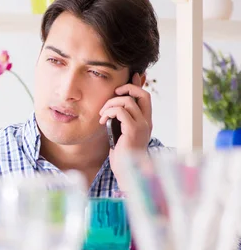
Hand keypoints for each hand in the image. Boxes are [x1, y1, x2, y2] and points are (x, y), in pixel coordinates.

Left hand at [99, 73, 151, 191]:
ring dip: (111, 104)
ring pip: (127, 101)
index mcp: (145, 121)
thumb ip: (120, 120)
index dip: (137, 85)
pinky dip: (109, 112)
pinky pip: (121, 111)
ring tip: (103, 114)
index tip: (130, 78)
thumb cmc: (122, 155)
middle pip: (141, 94)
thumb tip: (114, 108)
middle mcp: (147, 122)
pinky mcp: (133, 130)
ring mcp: (142, 126)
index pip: (145, 97)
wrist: (127, 171)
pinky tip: (102, 120)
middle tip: (113, 94)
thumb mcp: (121, 133)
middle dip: (126, 88)